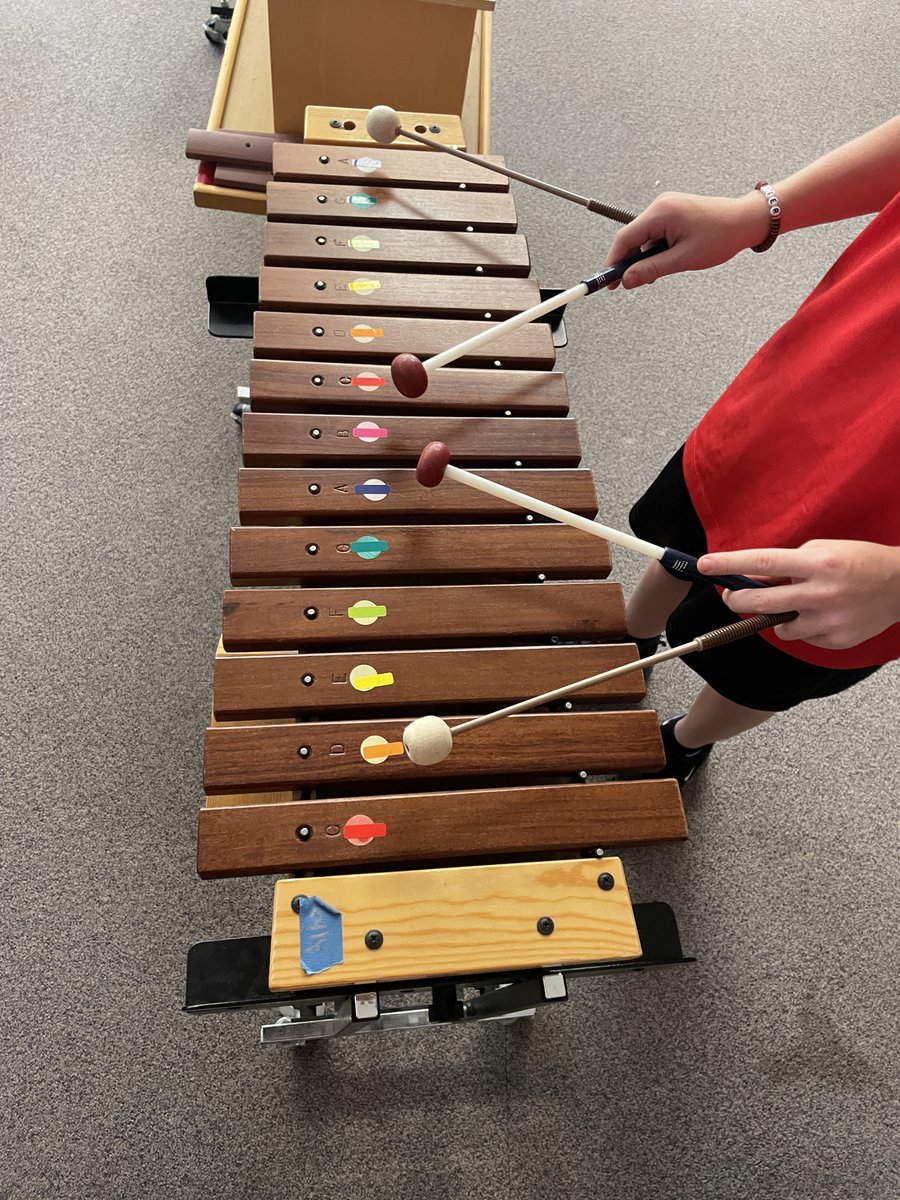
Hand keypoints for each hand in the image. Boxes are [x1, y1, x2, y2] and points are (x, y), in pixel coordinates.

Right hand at [604, 191, 770, 288]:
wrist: (746, 220)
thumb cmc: (721, 236)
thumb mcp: (683, 259)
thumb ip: (651, 270)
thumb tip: (626, 280)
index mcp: (661, 213)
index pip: (624, 239)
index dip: (613, 262)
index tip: (606, 281)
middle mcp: (660, 205)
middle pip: (632, 238)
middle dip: (630, 262)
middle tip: (628, 284)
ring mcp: (667, 207)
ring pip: (644, 238)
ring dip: (646, 257)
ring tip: (664, 269)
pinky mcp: (673, 212)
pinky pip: (655, 233)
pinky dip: (656, 249)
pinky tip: (670, 259)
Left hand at [697, 540, 899, 648]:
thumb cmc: (859, 562)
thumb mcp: (821, 551)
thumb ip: (785, 564)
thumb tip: (750, 576)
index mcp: (818, 563)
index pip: (762, 562)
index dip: (729, 565)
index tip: (705, 566)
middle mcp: (822, 592)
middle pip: (761, 603)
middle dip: (737, 600)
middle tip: (730, 596)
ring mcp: (830, 620)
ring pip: (779, 628)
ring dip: (778, 617)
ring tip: (797, 604)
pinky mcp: (837, 640)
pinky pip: (803, 639)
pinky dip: (803, 628)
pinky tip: (821, 615)